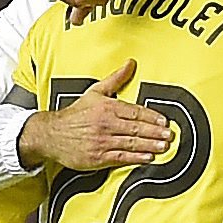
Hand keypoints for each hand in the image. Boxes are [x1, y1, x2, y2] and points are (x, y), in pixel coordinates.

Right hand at [17, 59, 173, 170]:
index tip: (164, 121)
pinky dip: (135, 158)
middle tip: (170, 135)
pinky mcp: (97, 157)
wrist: (52, 134)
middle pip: (136, 128)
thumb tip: (130, 63)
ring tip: (164, 146)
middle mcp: (105, 124)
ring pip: (130, 143)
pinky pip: (120, 158)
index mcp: (107, 107)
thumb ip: (116, 79)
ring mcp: (102, 142)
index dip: (151, 117)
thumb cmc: (76, 114)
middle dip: (155, 132)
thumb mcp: (95, 91)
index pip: (135, 112)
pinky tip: (147, 158)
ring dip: (149, 145)